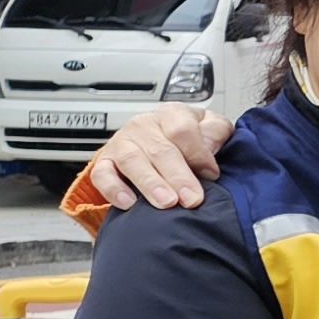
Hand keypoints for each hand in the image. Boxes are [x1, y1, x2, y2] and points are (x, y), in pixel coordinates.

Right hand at [83, 105, 230, 212]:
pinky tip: (129, 203)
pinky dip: (113, 189)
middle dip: (178, 177)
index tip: (212, 175)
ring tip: (166, 202)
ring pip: (132, 161)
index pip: (183, 130)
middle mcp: (144, 125)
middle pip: (160, 150)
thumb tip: (210, 146)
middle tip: (191, 199)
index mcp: (172, 114)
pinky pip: (102, 174)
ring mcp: (122, 142)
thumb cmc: (188, 139)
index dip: (199, 154)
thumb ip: (216, 132)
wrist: (157, 143)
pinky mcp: (105, 161)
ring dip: (150, 184)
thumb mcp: (211, 128)